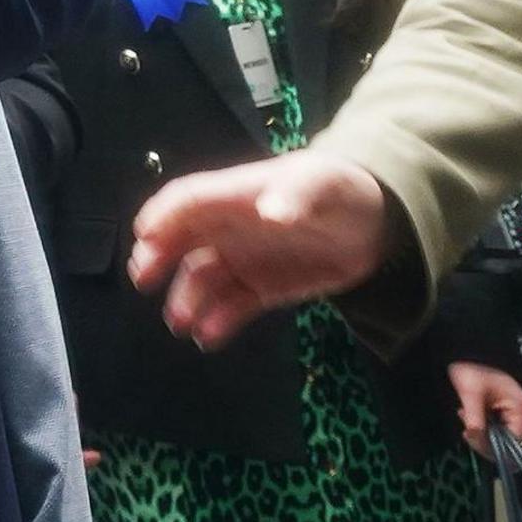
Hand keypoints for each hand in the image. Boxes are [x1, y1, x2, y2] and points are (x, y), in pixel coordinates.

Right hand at [125, 151, 396, 348]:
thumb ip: (297, 196)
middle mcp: (229, 228)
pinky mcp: (262, 289)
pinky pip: (231, 307)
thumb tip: (272, 213)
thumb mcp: (321, 184)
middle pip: (180, 241)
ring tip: (182, 323)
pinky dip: (217, 322)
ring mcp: (243, 260)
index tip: (145, 238)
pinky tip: (210, 336)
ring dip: (186, 299)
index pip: (187, 200)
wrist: (376, 222)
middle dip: (157, 258)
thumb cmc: (340, 189)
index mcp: (236, 195)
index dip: (163, 215)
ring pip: (201, 280)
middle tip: (144, 280)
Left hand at [448, 361, 521, 445]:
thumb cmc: (475, 367)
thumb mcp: (471, 394)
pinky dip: (484, 428)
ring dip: (482, 433)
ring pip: (502, 442)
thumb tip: (477, 441)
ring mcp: (521, 417)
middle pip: (508, 448)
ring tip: (468, 414)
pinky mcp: (512, 416)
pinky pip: (499, 432)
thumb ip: (475, 421)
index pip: (512, 447)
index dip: (490, 446)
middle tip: (467, 421)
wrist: (472, 353)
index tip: (471, 434)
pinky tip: (473, 414)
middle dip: (484, 439)